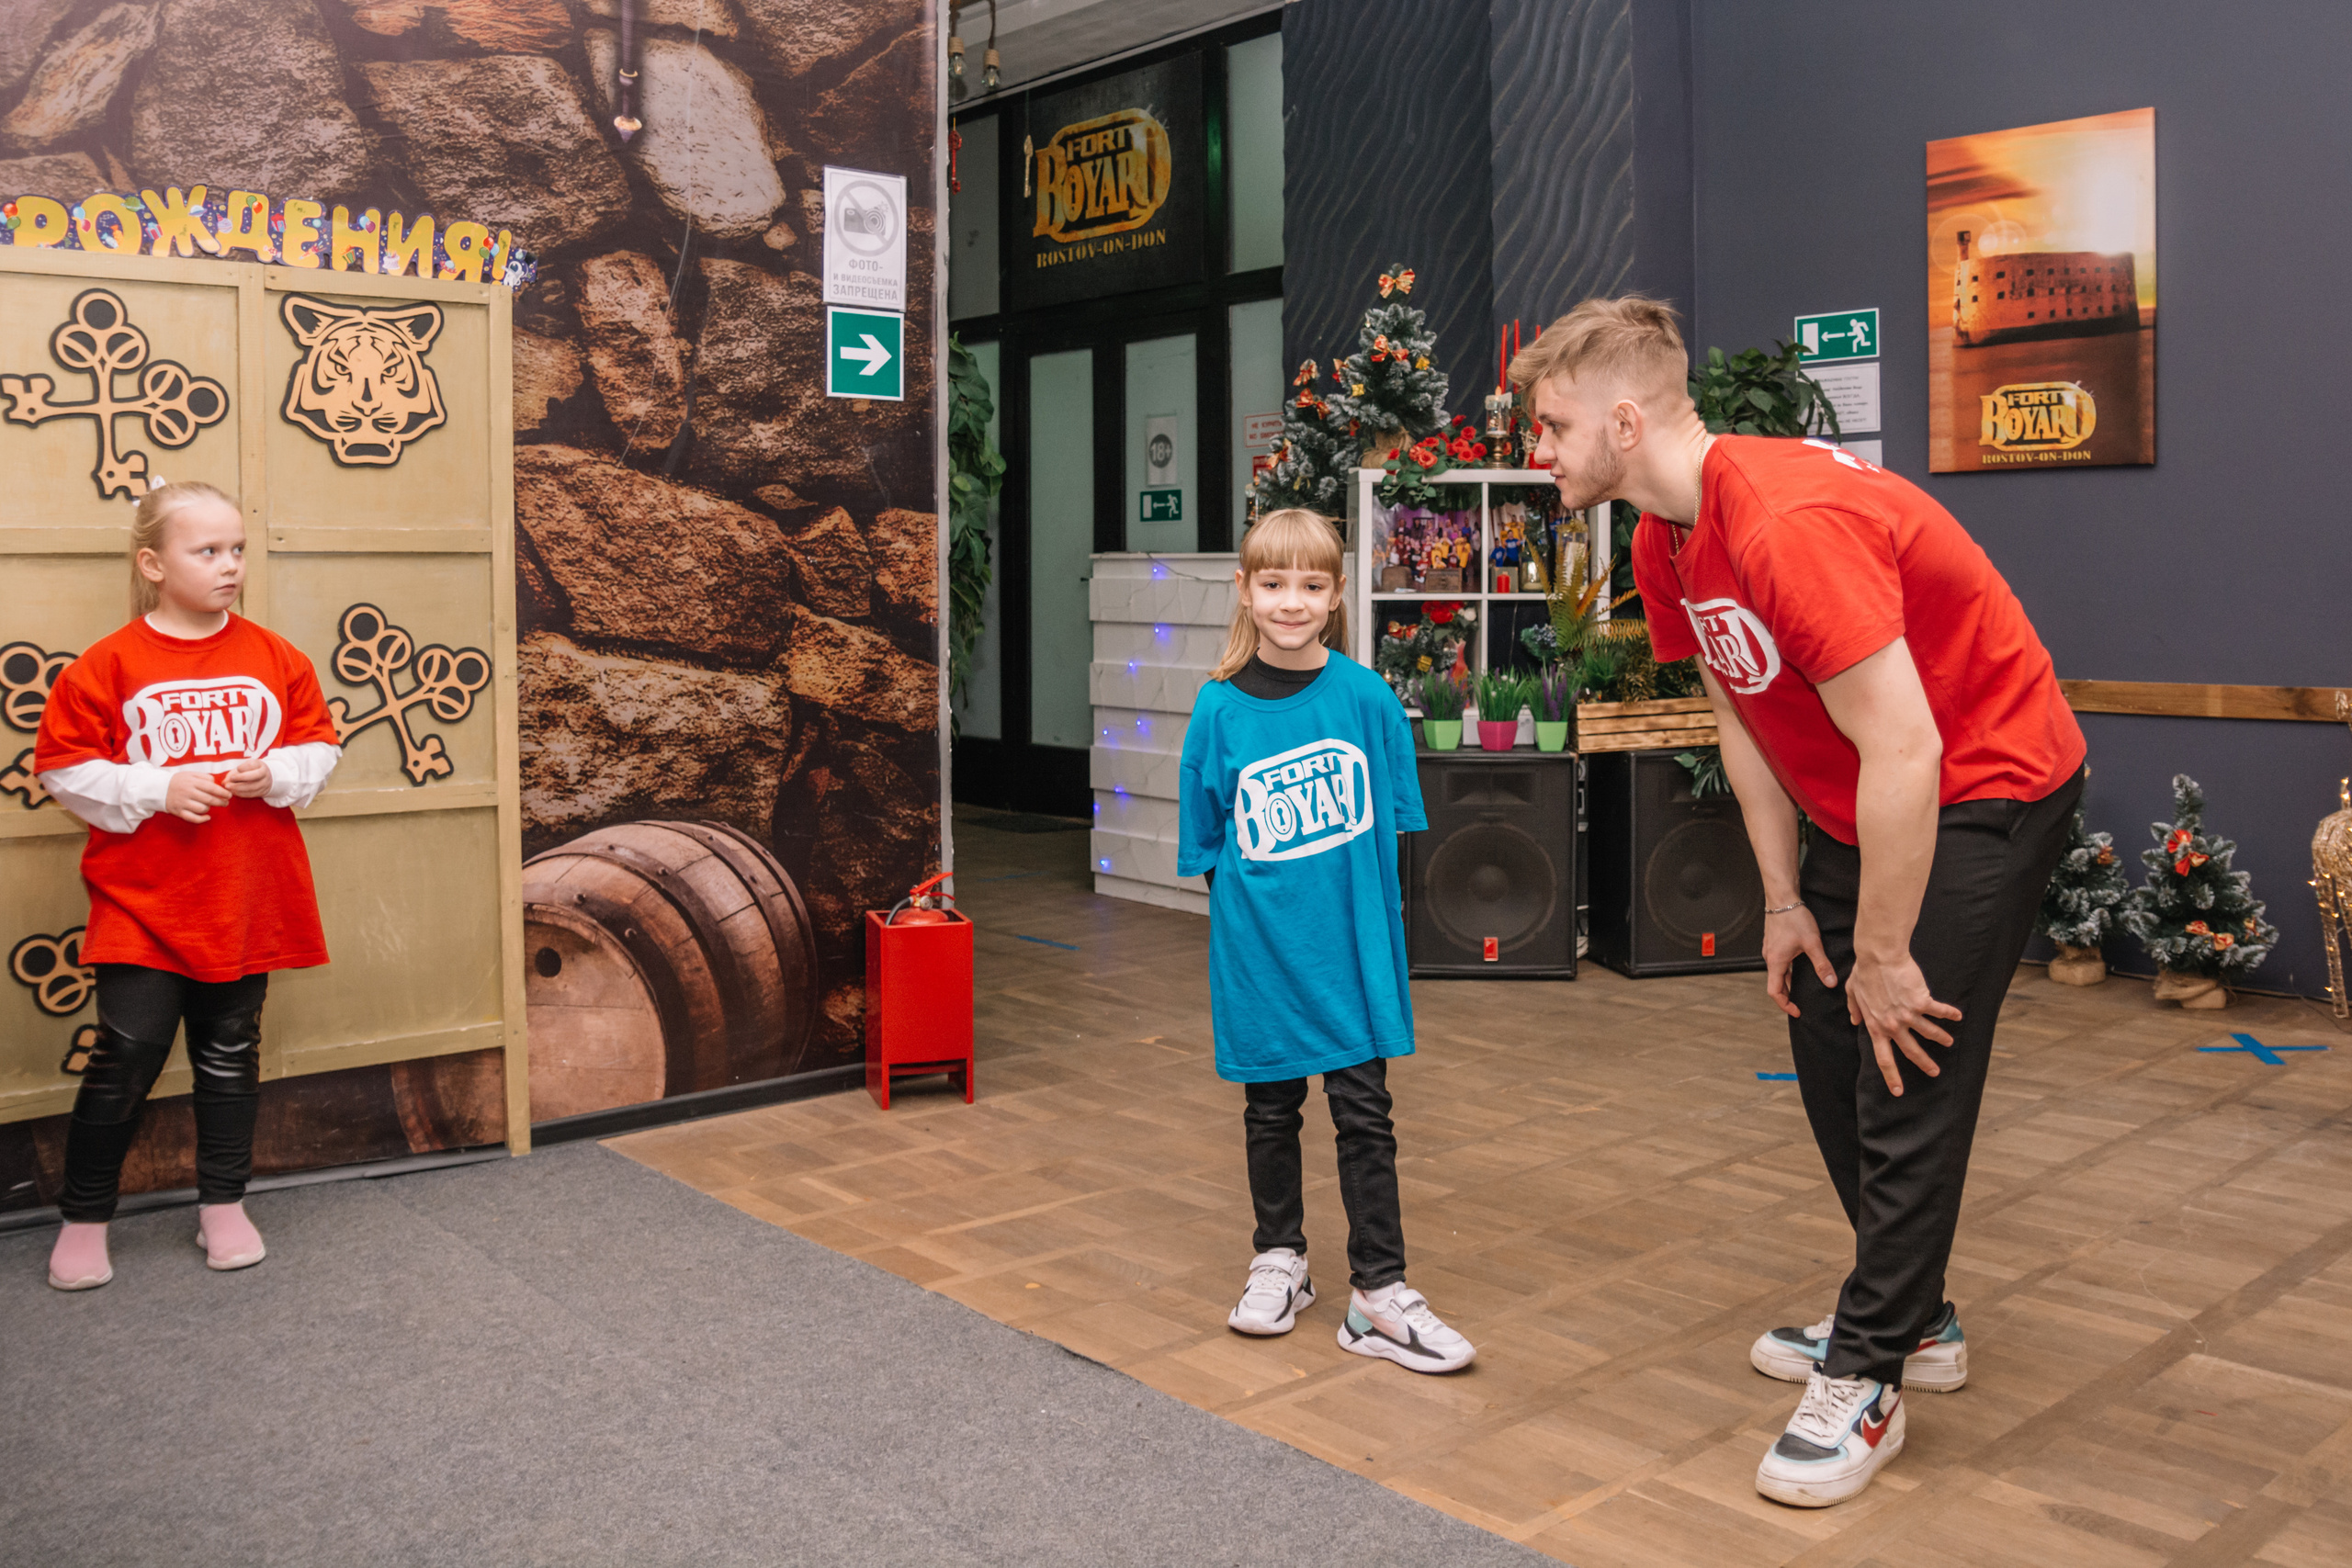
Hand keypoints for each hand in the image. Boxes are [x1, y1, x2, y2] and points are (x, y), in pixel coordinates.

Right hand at [164, 770, 231, 822]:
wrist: (158, 788)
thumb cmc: (178, 781)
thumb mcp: (190, 774)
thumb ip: (204, 777)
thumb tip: (217, 784)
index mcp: (192, 782)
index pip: (212, 788)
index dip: (223, 792)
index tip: (229, 795)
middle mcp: (187, 792)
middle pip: (209, 799)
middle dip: (221, 802)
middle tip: (226, 803)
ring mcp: (182, 803)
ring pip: (202, 809)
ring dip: (209, 808)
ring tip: (210, 805)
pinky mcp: (178, 811)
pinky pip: (192, 818)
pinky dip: (202, 819)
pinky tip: (208, 817)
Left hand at [222, 758, 272, 798]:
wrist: (265, 778)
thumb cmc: (251, 771)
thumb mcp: (245, 767)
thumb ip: (234, 773)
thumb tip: (224, 782)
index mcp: (261, 766)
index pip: (252, 765)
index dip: (244, 767)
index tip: (237, 769)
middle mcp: (265, 775)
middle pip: (253, 777)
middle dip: (239, 779)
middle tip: (228, 781)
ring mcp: (265, 784)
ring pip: (252, 787)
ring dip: (238, 788)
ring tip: (228, 787)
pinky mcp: (262, 792)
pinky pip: (251, 794)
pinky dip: (241, 793)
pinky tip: (233, 792)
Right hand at [1763, 905, 1837, 1018]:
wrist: (1782, 898)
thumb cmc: (1794, 918)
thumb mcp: (1812, 943)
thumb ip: (1821, 965)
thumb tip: (1830, 983)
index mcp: (1776, 962)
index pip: (1774, 992)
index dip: (1785, 1004)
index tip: (1796, 1011)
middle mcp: (1769, 958)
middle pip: (1775, 984)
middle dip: (1787, 995)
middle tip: (1801, 1002)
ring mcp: (1770, 950)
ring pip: (1777, 973)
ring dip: (1787, 982)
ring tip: (1802, 986)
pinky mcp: (1773, 943)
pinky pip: (1778, 962)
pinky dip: (1786, 970)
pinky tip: (1799, 966)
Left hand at [1844, 953, 1962, 1095]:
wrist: (1879, 957)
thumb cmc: (1865, 972)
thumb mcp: (1853, 992)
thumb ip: (1855, 1008)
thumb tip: (1853, 1019)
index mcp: (1875, 1026)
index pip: (1883, 1057)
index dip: (1891, 1076)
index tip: (1898, 1091)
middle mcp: (1892, 1025)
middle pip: (1911, 1051)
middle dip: (1924, 1064)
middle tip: (1934, 1073)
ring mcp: (1908, 1015)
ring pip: (1929, 1033)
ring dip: (1941, 1038)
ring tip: (1949, 1043)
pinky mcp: (1921, 1002)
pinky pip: (1939, 1012)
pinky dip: (1949, 1014)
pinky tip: (1957, 1016)